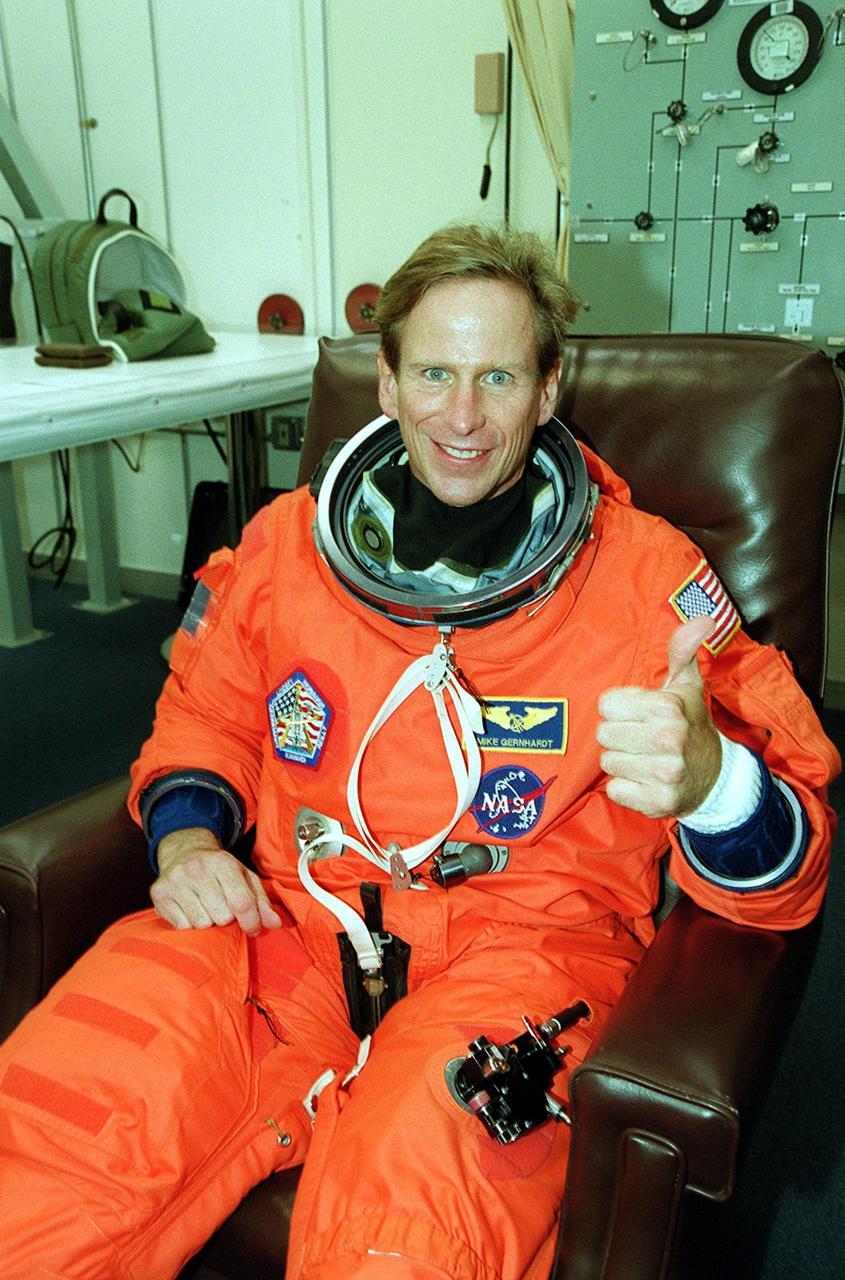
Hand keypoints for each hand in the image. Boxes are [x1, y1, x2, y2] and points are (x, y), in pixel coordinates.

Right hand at [151, 827, 281, 935]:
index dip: (251, 921)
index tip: (253, 929)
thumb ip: (261, 901)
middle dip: (226, 918)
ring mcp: (176, 881)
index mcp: (222, 862)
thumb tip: (275, 924)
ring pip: (201, 923)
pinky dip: (189, 923)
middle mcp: (196, 869)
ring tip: (206, 907)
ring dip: (207, 921)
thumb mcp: (244, 877)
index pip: (241, 902)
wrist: (184, 852)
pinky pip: (182, 926)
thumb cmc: (219, 870)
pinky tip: (190, 908)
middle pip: (222, 916)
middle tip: (222, 908)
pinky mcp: (159, 893)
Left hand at [596, 614, 721, 818]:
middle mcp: (668, 739)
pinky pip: (616, 789)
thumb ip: (683, 649)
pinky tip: (646, 780)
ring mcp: (665, 773)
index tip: (641, 714)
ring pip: (607, 762)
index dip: (621, 709)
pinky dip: (626, 788)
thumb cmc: (691, 725)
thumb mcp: (685, 685)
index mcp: (668, 707)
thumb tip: (703, 618)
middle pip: (603, 734)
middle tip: (642, 738)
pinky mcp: (658, 802)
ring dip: (623, 762)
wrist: (715, 776)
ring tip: (646, 759)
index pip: (607, 704)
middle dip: (619, 736)